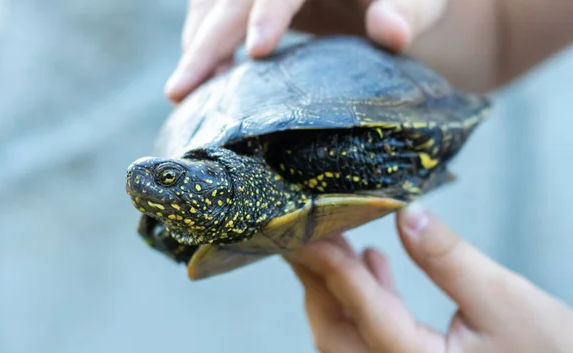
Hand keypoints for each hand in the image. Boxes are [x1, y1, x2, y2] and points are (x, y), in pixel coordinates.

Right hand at [165, 0, 447, 102]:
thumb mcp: (421, 1)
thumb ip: (407, 9)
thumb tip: (393, 32)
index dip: (269, 12)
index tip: (258, 51)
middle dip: (207, 43)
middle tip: (180, 90)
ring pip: (214, 5)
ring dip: (196, 47)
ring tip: (183, 93)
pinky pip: (215, 14)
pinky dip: (203, 46)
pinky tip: (202, 81)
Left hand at [284, 203, 572, 352]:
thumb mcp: (499, 297)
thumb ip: (445, 255)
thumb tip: (404, 213)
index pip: (357, 306)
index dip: (328, 263)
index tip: (304, 228)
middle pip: (333, 330)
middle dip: (314, 281)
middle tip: (303, 234)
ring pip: (348, 333)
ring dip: (335, 287)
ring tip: (334, 240)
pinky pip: (373, 332)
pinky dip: (364, 296)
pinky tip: (374, 262)